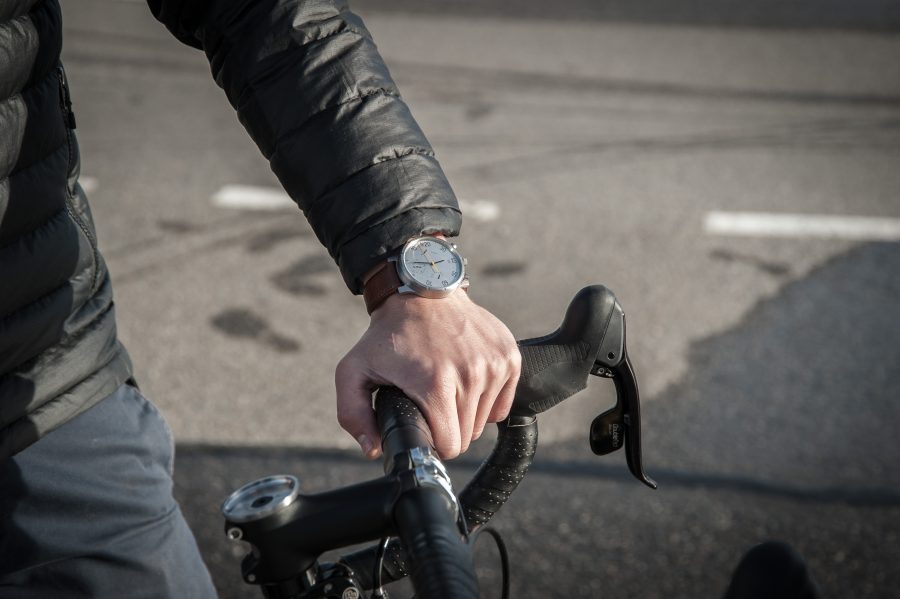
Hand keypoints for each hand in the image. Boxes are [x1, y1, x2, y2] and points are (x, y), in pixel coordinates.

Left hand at [335, 290, 520, 459]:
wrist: (421, 290)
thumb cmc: (387, 334)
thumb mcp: (353, 370)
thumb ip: (353, 415)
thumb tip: (374, 450)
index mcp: (435, 384)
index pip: (450, 445)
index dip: (434, 442)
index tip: (423, 424)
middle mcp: (471, 375)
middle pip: (468, 436)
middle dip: (448, 427)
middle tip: (430, 401)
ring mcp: (494, 364)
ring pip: (485, 421)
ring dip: (466, 412)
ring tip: (447, 385)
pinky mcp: (509, 356)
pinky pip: (503, 403)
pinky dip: (487, 399)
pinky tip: (466, 379)